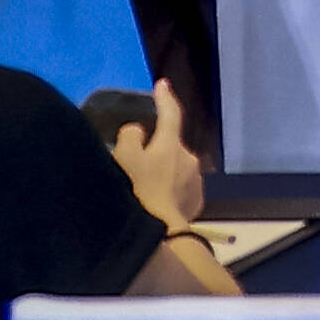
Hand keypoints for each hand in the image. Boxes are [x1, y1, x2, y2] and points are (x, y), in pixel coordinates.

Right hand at [112, 83, 205, 228]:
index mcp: (171, 144)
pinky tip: (154, 205)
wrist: (159, 234)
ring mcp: (196, 181)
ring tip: (142, 192)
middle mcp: (189, 158)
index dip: (164, 98)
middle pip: (169, 148)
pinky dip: (168, 192)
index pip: (170, 113)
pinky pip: (179, 190)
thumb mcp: (122, 159)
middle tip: (135, 170)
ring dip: (162, 175)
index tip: (162, 85)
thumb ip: (130, 137)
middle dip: (155, 153)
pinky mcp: (196, 202)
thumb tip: (138, 132)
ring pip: (174, 170)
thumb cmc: (137, 193)